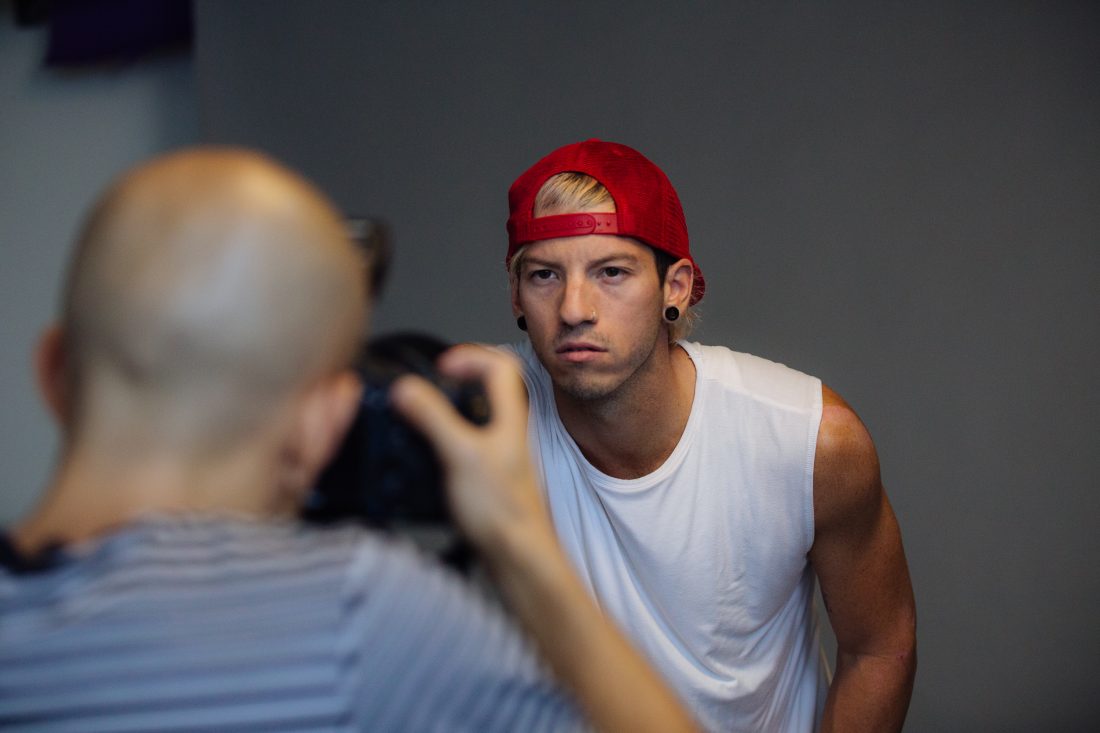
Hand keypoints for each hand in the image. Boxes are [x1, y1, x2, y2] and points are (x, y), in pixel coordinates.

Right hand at [389, 344, 552, 556]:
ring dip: (456, 407)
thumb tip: (408, 388)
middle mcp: (510, 434)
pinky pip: (472, 447)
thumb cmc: (503, 513)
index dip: (470, 356)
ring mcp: (502, 458)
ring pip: (482, 418)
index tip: (441, 367)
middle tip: (434, 381)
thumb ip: (433, 418)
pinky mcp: (490, 481)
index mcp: (510, 419)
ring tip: (427, 412)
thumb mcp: (460, 455)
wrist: (519, 559)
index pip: (501, 366)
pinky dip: (451, 440)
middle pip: (493, 389)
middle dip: (462, 377)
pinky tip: (431, 454)